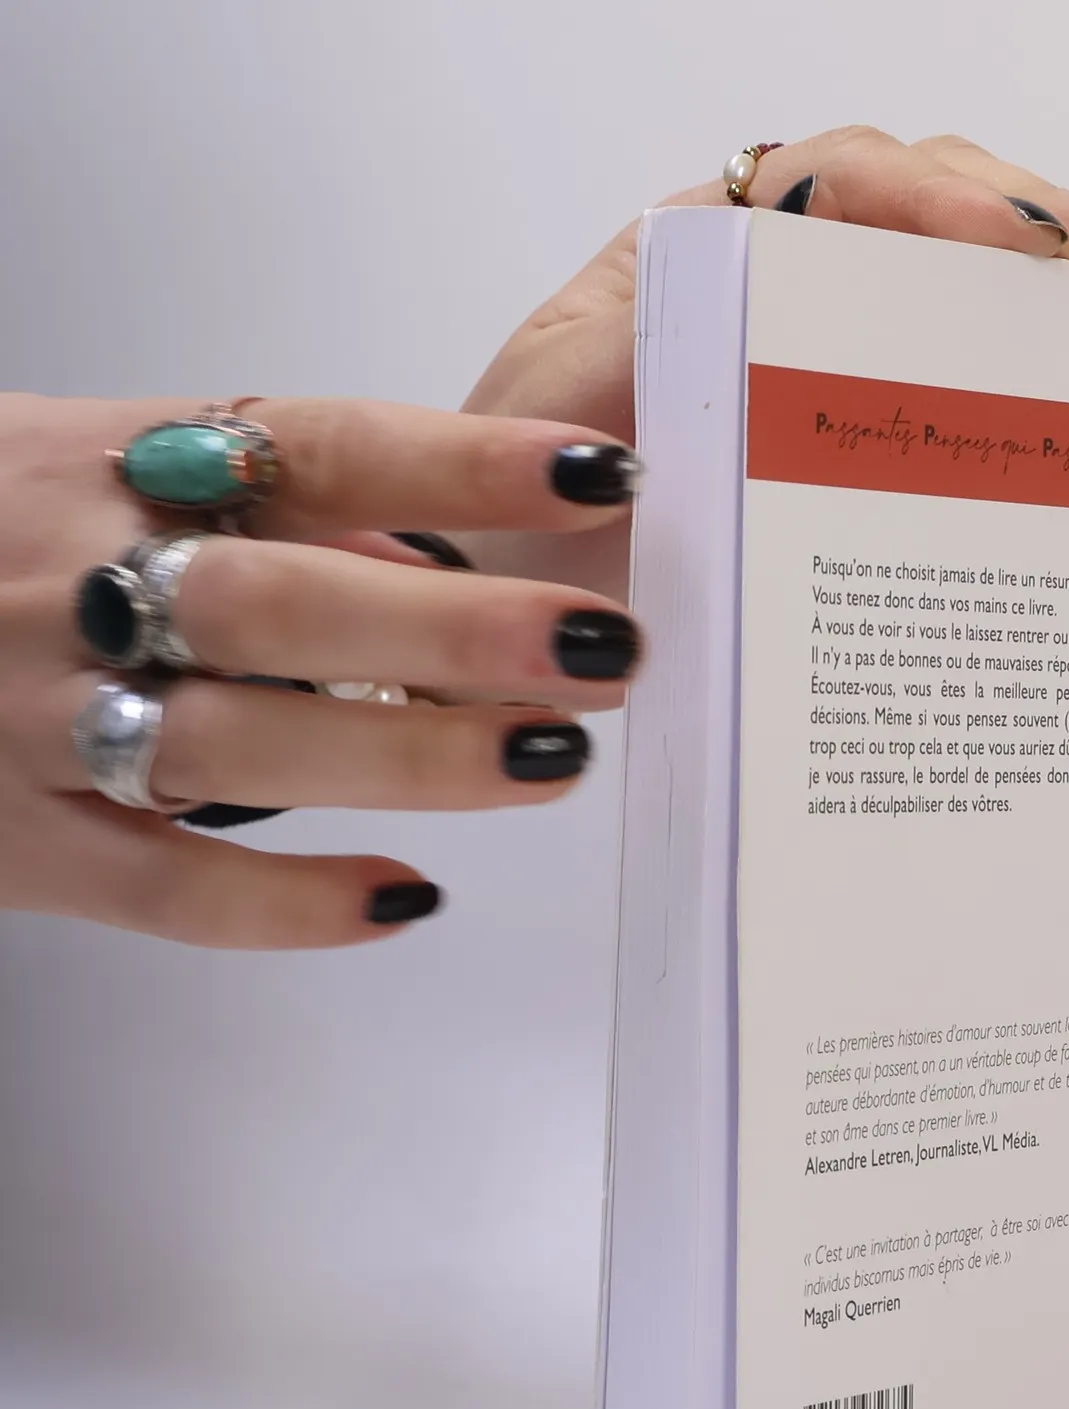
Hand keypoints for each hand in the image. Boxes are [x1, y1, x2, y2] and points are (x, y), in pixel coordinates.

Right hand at [0, 394, 640, 947]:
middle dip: (458, 630)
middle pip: (286, 602)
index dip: (461, 462)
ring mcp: (28, 717)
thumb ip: (250, 507)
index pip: (315, 446)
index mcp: (104, 462)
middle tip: (608, 646)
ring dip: (411, 760)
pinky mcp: (7, 839)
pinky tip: (401, 901)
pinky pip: (159, 887)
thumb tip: (433, 554)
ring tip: (552, 759)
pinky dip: (285, 902)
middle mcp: (70, 581)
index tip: (598, 475)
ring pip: (240, 745)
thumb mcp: (77, 464)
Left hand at [463, 128, 1068, 593]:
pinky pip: (941, 382)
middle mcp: (769, 284)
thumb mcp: (548, 415)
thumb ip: (629, 356)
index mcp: (697, 252)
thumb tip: (746, 343)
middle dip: (1030, 218)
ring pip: (945, 281)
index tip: (1023, 249)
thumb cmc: (505, 502)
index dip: (938, 200)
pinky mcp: (846, 438)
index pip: (836, 184)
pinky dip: (1015, 369)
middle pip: (920, 205)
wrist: (493, 599)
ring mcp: (815, 358)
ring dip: (1043, 279)